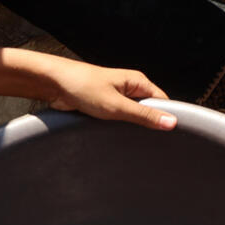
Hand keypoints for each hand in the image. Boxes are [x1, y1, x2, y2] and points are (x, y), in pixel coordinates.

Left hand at [45, 56, 176, 129]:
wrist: (54, 83)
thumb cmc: (83, 86)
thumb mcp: (117, 106)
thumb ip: (144, 115)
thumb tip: (170, 122)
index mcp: (138, 82)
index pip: (163, 101)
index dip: (166, 117)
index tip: (169, 135)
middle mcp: (129, 88)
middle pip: (149, 110)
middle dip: (148, 125)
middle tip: (147, 142)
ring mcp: (117, 97)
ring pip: (132, 116)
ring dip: (130, 127)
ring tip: (128, 138)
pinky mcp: (105, 105)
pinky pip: (118, 119)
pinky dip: (118, 127)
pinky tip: (115, 136)